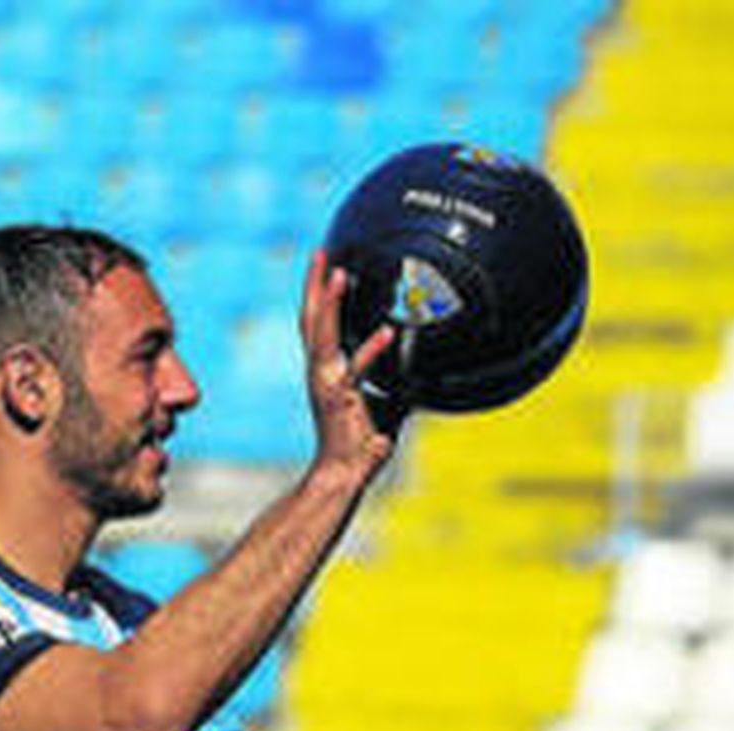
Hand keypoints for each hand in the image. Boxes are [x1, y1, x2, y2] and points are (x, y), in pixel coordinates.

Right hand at [300, 248, 398, 481]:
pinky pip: (356, 370)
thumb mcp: (385, 406)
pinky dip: (371, 349)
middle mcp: (321, 372)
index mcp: (327, 371)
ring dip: (330, 302)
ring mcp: (327, 385)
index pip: (317, 325)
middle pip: (311, 320)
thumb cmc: (361, 444)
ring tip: (339, 272)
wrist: (342, 476)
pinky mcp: (340, 401)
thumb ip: (397, 386)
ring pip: (322, 335)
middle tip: (321, 251)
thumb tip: (422, 374)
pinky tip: (388, 332)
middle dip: (314, 285)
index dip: (319, 294)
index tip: (325, 262)